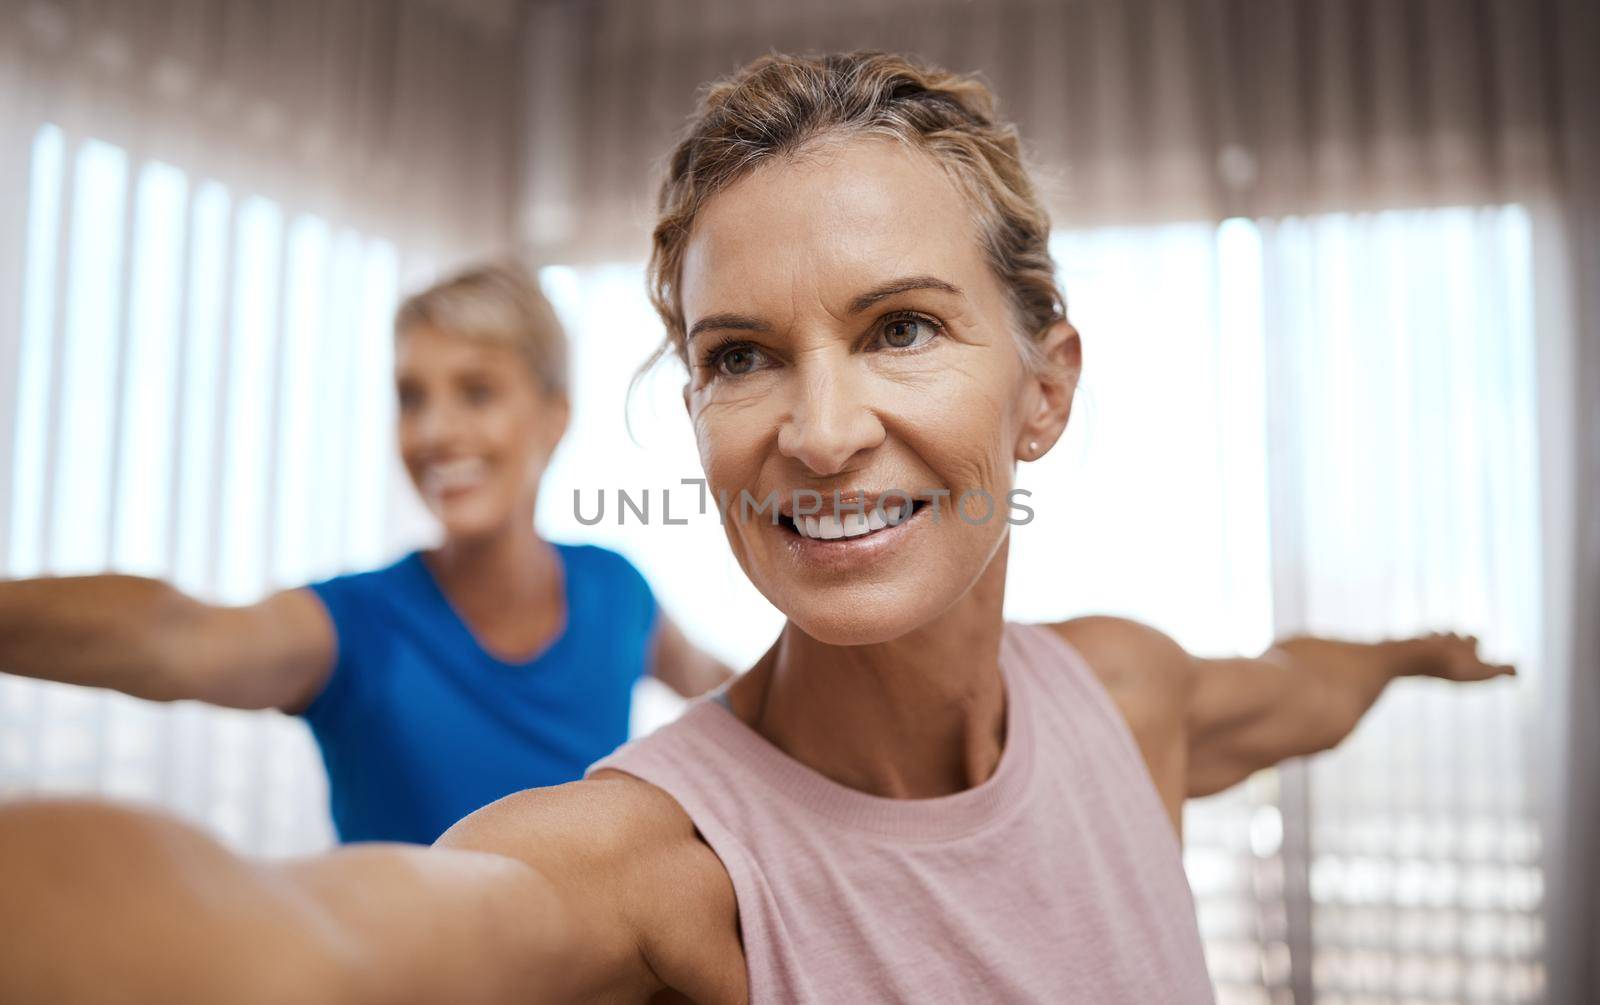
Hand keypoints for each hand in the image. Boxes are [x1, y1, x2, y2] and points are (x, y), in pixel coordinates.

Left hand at [1397, 632, 1515, 681]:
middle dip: (1455, 642)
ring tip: (1435, 655)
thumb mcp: (1481, 673)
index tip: (1475, 653)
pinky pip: (1413, 646)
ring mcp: (1425, 638)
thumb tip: (1518, 671)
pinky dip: (1416, 650)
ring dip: (1435, 644)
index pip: (1474, 639)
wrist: (1416, 658)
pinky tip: (1414, 658)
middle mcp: (1446, 636)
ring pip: (1433, 638)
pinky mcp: (1408, 644)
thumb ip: (1501, 671)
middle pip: (1453, 635)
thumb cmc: (1451, 667)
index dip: (1475, 646)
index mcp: (1464, 642)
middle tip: (1455, 650)